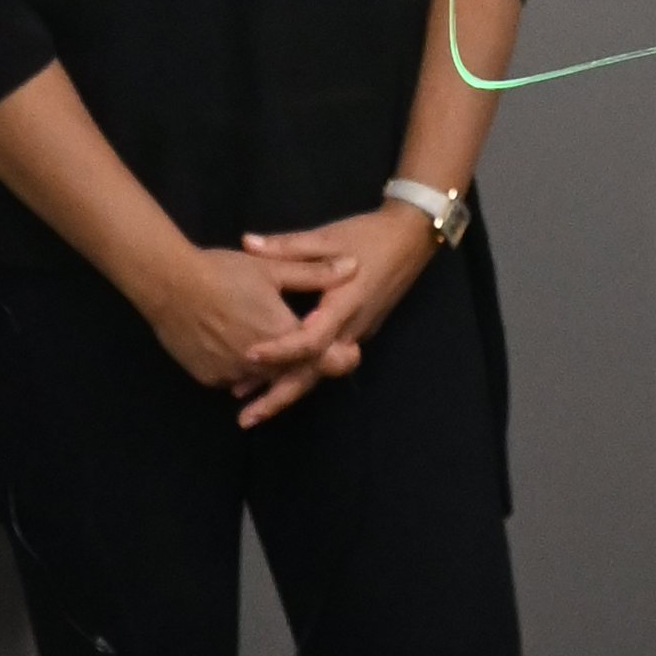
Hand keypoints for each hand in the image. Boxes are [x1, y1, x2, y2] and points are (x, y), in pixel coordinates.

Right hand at [138, 236, 334, 418]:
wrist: (169, 285)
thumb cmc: (223, 272)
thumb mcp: (272, 268)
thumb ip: (316, 272)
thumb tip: (355, 266)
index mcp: (281, 336)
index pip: (320, 359)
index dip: (338, 357)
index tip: (350, 350)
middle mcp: (260, 364)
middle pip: (292, 373)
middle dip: (304, 364)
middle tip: (313, 352)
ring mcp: (232, 374)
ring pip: (262, 379)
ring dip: (273, 371)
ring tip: (275, 352)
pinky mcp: (209, 378)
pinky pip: (234, 379)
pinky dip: (243, 371)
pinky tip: (242, 354)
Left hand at [238, 202, 438, 412]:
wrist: (410, 239)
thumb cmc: (369, 236)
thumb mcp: (326, 236)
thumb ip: (286, 246)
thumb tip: (246, 243)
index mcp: (343, 304)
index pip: (310, 339)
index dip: (280, 350)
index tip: (249, 355)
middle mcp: (350, 329)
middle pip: (315, 373)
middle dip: (280, 397)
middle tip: (245, 419)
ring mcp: (355, 335)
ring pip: (320, 373)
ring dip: (286, 392)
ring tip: (251, 409)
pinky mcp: (356, 333)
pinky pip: (325, 364)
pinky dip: (300, 376)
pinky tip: (275, 381)